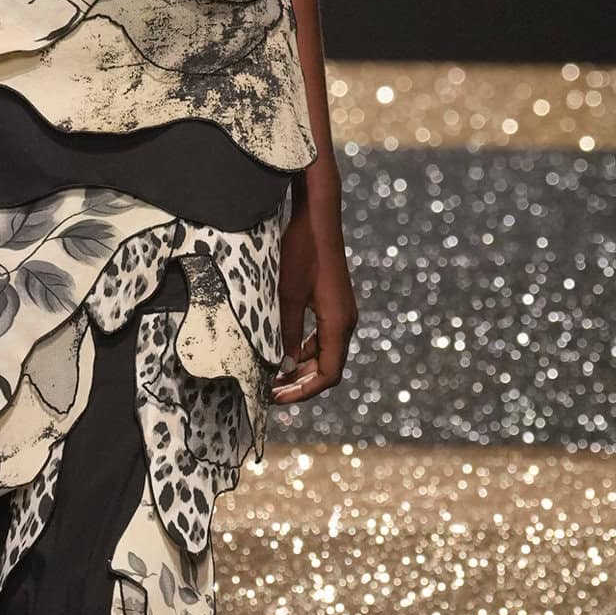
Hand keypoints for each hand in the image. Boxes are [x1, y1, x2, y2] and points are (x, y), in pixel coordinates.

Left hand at [271, 191, 357, 404]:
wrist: (317, 218)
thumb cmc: (302, 252)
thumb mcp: (287, 296)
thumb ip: (287, 333)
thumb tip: (284, 366)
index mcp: (338, 323)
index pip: (328, 374)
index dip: (304, 391)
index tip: (277, 397)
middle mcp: (344, 321)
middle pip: (328, 368)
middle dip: (301, 384)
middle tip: (271, 392)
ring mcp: (341, 312)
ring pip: (324, 353)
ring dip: (301, 368)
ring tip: (273, 376)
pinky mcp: (333, 303)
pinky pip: (322, 337)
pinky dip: (304, 350)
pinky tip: (282, 351)